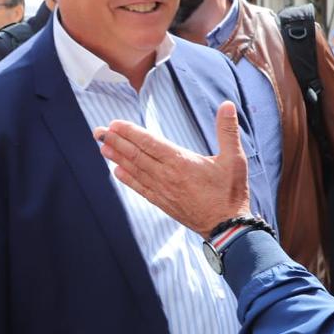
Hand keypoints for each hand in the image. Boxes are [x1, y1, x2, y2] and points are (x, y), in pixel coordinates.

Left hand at [98, 101, 250, 236]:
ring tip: (102, 147)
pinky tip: (117, 172)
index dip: (130, 133)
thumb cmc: (231, 192)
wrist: (228, 228)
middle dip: (116, 142)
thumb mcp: (235, 158)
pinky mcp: (164, 203)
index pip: (150, 143)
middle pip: (136, 155)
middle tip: (98, 131)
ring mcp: (164, 191)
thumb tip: (227, 105)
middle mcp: (167, 176)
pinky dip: (128, 180)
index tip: (114, 124)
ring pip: (136, 171)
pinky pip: (141, 189)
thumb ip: (228, 131)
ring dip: (117, 158)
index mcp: (181, 162)